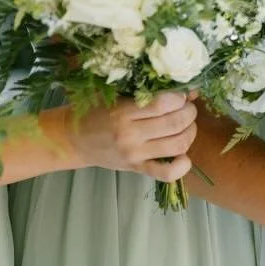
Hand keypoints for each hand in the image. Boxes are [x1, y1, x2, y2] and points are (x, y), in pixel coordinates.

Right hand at [68, 91, 197, 182]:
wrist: (74, 140)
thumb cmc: (95, 112)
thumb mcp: (115, 95)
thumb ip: (146, 92)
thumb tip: (185, 91)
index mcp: (123, 112)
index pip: (162, 104)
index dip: (179, 97)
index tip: (181, 94)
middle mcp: (130, 135)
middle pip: (175, 124)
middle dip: (189, 113)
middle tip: (187, 108)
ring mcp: (134, 154)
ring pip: (177, 145)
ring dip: (190, 132)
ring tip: (186, 125)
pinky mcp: (137, 169)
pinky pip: (166, 174)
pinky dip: (182, 166)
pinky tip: (184, 155)